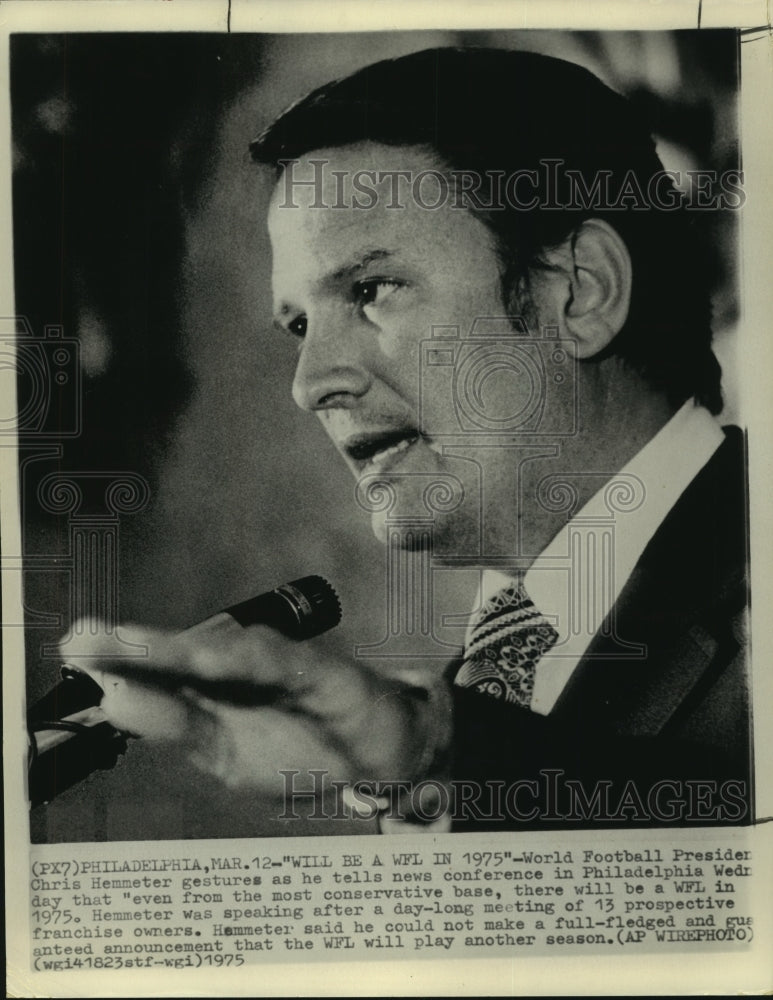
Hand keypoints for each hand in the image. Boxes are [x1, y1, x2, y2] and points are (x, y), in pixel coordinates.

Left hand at [61, 617, 446, 798]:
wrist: (384, 758)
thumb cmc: (302, 749)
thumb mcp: (228, 753)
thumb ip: (176, 723)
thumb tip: (112, 697)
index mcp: (214, 694)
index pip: (159, 678)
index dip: (118, 665)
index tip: (74, 651)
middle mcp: (244, 673)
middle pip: (186, 659)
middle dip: (137, 651)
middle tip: (86, 640)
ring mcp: (286, 672)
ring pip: (231, 657)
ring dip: (184, 652)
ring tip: (139, 648)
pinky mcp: (327, 677)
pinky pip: (289, 668)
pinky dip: (257, 661)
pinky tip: (223, 655)